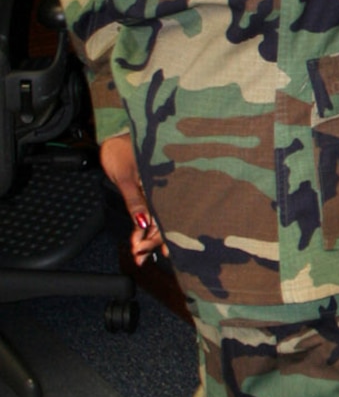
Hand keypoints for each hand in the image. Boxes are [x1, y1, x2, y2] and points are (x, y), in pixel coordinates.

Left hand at [100, 131, 165, 264]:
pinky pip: (150, 215)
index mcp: (164, 185)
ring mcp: (158, 195)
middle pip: (164, 222)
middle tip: (138, 256)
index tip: (143, 249)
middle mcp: (164, 192)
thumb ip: (135, 201)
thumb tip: (141, 224)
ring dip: (147, 239)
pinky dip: (143, 229)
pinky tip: (138, 241)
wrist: (115, 139)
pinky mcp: (150, 195)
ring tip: (137, 255)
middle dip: (151, 242)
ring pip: (157, 221)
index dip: (157, 236)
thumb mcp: (126, 178)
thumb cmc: (122, 152)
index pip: (166, 216)